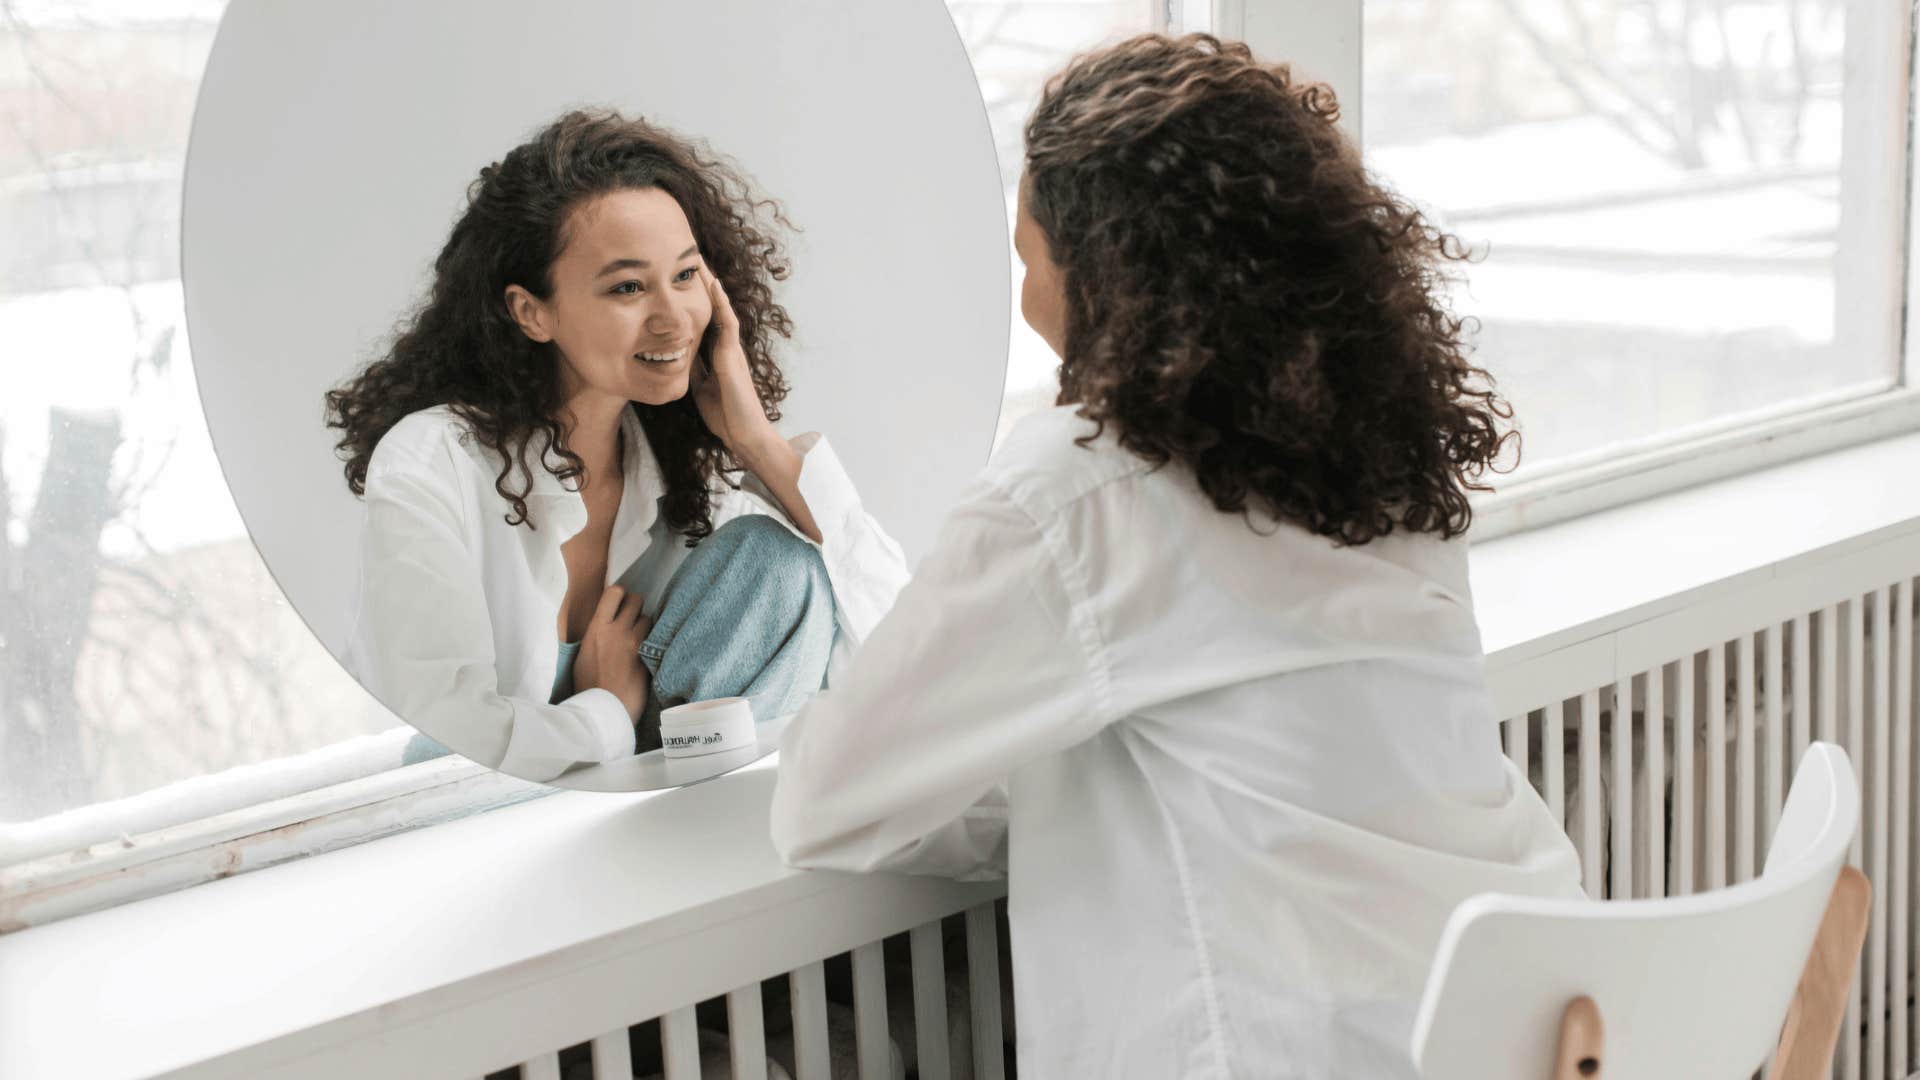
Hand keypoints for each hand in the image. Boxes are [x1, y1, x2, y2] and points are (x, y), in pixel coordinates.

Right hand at [572, 585, 651, 724]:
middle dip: (636, 607)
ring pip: (648, 618)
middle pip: (636, 600)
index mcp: (596, 628)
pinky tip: (648, 652)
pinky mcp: (649, 656)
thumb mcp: (583, 654)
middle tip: (632, 620)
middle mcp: (617, 630)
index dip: (620, 595)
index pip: (614, 592)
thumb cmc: (589, 686)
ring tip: (639, 639)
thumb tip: (604, 622)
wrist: (604, 710)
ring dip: (645, 626)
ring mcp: (635, 643)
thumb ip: (596, 634)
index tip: (620, 603)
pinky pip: (656, 638)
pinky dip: (653, 641)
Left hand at [692, 260, 777, 458]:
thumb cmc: (726, 416)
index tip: (680, 281)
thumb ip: (692, 369)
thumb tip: (675, 355)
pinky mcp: (733, 357)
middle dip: (702, 286)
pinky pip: (728, 323)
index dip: (694, 301)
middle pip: (713, 309)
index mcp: (718, 356)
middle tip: (690, 260)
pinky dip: (721, 303)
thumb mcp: (699, 387)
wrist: (744, 435)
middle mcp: (726, 348)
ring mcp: (732, 350)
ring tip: (700, 262)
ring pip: (721, 310)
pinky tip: (714, 285)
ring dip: (712, 286)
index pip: (703, 322)